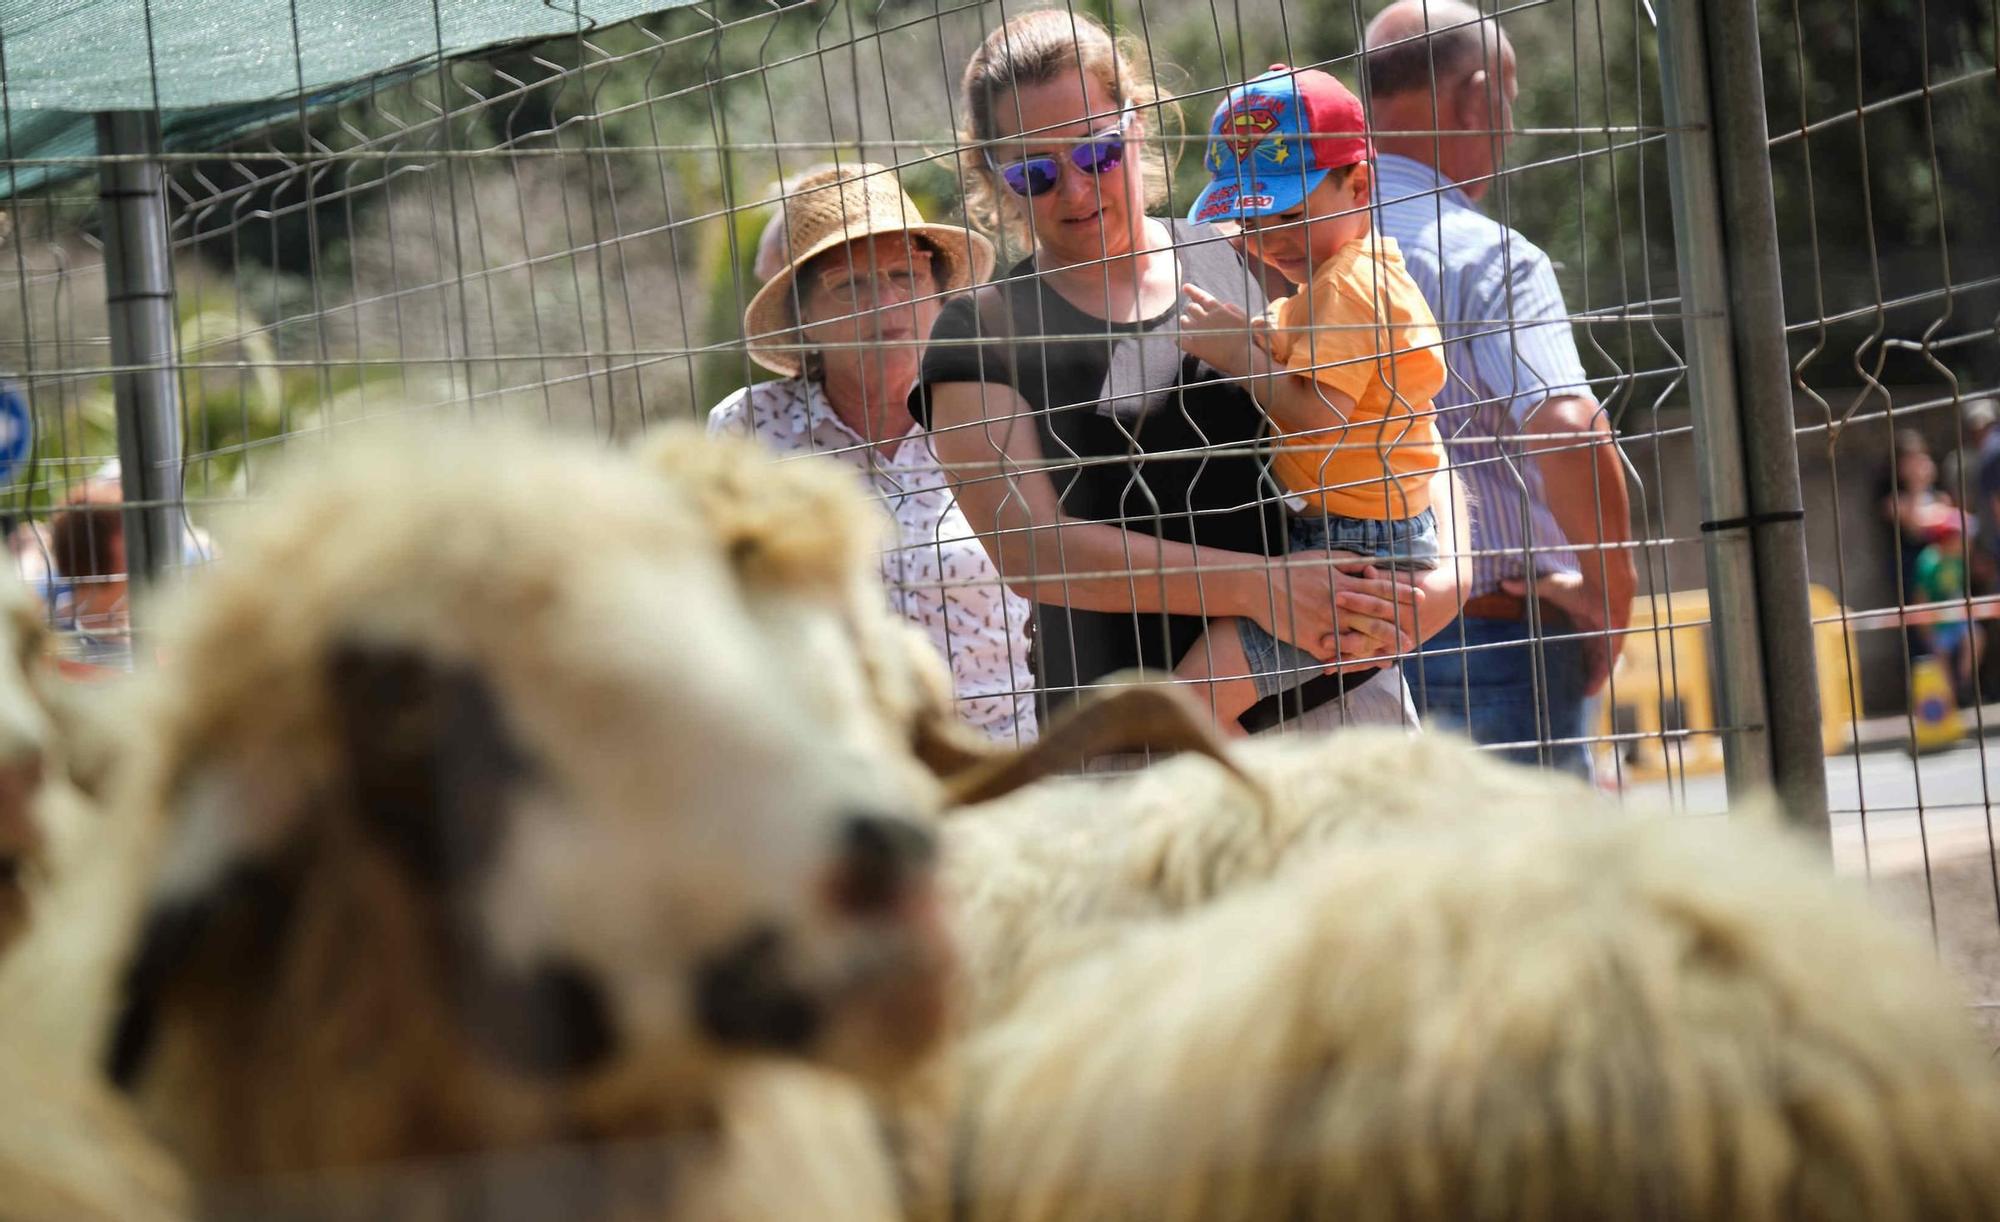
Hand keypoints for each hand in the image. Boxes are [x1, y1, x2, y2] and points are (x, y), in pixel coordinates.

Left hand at [1176, 283, 1264, 377]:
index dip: (1193, 291)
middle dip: (1191, 308)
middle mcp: (1207, 319)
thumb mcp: (1244, 319)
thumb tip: (1224, 304)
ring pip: (1184, 322)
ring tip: (1184, 320)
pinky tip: (1177, 339)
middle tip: (1191, 309)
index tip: (1185, 287)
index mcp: (1219, 311)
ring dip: (1184, 320)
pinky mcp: (1196, 348)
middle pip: (1192, 308)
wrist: (1243, 358)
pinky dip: (1178, 339)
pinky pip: (1181, 341)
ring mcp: (1199, 333)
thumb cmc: (1247, 339)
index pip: (1202, 297)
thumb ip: (1234, 309)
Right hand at [1247, 550, 1424, 666]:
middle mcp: (1338, 602)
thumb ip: (1349, 561)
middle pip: (1374, 616)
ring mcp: (1325, 622)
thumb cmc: (1290, 568)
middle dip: (1396, 627)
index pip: (1379, 588)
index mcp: (1342, 581)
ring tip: (1392, 655)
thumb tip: (1372, 560)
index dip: (1401, 594)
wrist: (1259, 585)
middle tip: (1413, 637)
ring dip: (1377, 648)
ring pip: (1358, 638)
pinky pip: (1334, 652)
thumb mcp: (1322, 558)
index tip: (1419, 598)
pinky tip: (1360, 665)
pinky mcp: (1311, 639)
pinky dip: (1349, 660)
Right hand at [1501, 568, 1631, 695]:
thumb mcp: (1549, 587)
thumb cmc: (1579, 586)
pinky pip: (1604, 668)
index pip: (1572, 638)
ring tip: (1574, 694)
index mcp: (1580, 620)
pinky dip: (1598, 680)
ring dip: (1586, 677)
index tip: (1553, 659)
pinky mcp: (1612, 648)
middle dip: (1576, 667)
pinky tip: (1588, 693)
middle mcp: (1592, 632)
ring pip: (1594, 665)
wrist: (1604, 588)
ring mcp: (1603, 641)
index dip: (1565, 649)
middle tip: (1562, 682)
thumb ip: (1529, 589)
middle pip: (1584, 654)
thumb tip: (1504, 583)